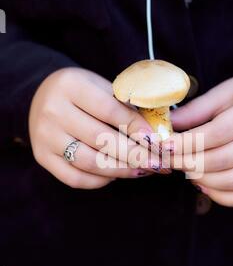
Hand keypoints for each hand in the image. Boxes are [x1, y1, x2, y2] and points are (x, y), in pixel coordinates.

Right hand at [29, 67, 164, 188]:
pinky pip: (75, 178)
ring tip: (142, 170)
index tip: (156, 140)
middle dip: (135, 154)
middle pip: (100, 139)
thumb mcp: (102, 87)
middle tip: (157, 162)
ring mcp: (45, 136)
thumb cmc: (83, 93)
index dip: (135, 127)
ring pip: (89, 162)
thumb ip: (125, 106)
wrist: (44, 97)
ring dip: (121, 170)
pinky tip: (115, 175)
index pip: (109, 110)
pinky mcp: (42, 157)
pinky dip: (99, 181)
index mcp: (70, 85)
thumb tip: (155, 135)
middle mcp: (53, 111)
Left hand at [162, 72, 232, 206]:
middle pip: (222, 160)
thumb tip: (168, 125)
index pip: (216, 133)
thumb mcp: (227, 91)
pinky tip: (204, 186)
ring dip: (202, 180)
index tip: (164, 145)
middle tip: (168, 160)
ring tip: (185, 170)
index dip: (187, 142)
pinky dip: (222, 197)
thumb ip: (198, 108)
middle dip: (188, 162)